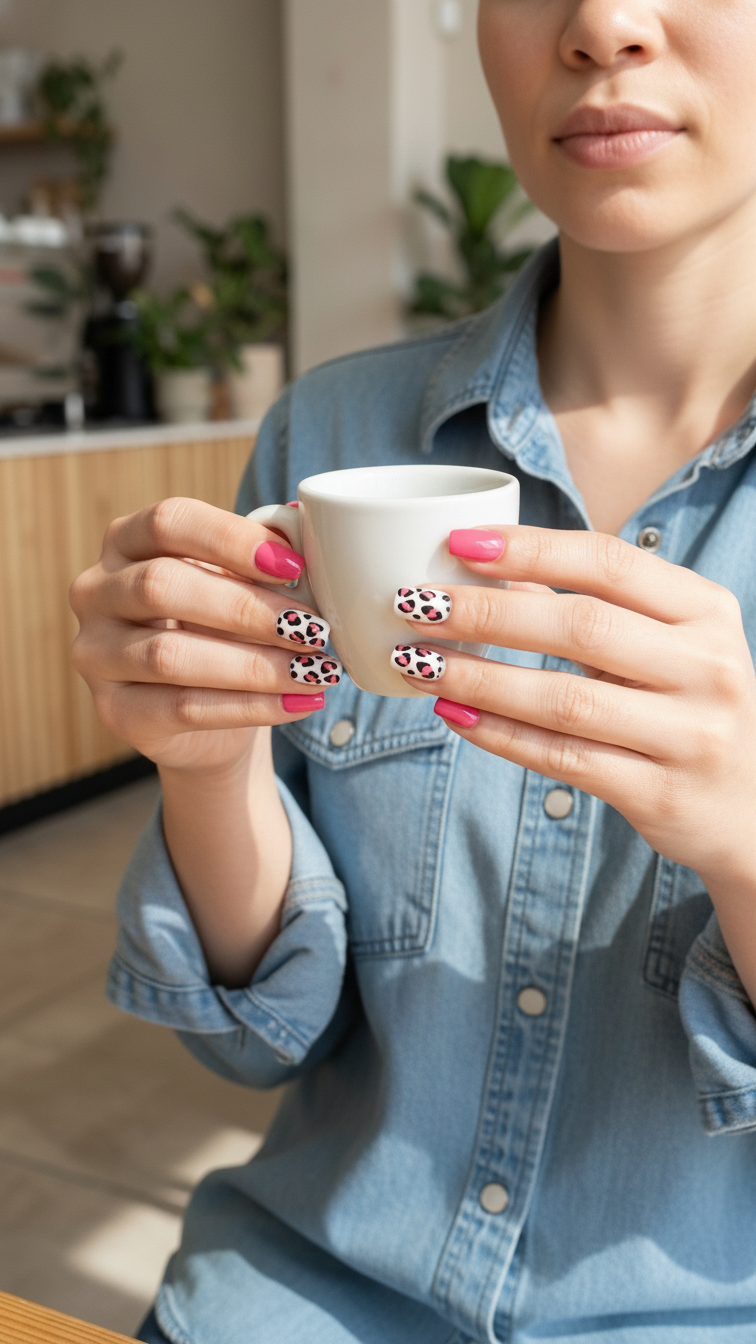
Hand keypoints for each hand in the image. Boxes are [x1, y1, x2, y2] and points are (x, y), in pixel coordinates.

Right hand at [70, 497, 340, 774]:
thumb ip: (263, 556)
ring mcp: (96, 655)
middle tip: (313, 628)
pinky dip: (251, 706)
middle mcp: (96, 591)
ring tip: (316, 670)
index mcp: (126, 540)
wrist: (204, 717)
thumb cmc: (223, 629)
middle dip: (247, 608)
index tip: (293, 567)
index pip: (169, 522)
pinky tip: (299, 701)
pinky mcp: (115, 712)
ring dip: (256, 664)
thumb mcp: (240, 583)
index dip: (232, 539)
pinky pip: (184, 708)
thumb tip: (306, 526)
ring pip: (171, 656)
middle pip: (161, 586)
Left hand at [393, 526, 755, 889]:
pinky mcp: (659, 793)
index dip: (530, 550)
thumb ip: (592, 608)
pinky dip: (500, 735)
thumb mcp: (665, 645)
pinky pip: (563, 757)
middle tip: (416, 605)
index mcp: (705, 611)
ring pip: (564, 699)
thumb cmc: (687, 706)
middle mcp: (706, 667)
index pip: (609, 563)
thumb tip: (487, 571)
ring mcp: (689, 734)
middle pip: (581, 627)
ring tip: (416, 663)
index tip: (458, 545)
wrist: (751, 808)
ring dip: (479, 677)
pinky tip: (453, 714)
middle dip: (487, 613)